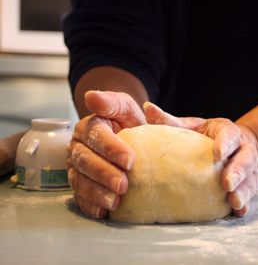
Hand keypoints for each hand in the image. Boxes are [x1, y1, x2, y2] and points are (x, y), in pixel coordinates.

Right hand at [67, 90, 145, 217]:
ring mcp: (76, 167)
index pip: (96, 135)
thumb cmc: (129, 123)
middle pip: (85, 160)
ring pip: (80, 180)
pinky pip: (79, 197)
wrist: (131, 141)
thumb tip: (92, 96)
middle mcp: (78, 146)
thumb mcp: (126, 108)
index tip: (130, 160)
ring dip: (96, 192)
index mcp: (89, 126)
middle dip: (103, 173)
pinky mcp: (79, 183)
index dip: (111, 148)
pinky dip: (90, 205)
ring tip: (115, 201)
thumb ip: (114, 102)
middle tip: (123, 184)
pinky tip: (103, 212)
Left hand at [143, 102, 257, 215]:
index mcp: (227, 131)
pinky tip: (239, 211)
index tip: (218, 154)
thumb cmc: (206, 136)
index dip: (225, 144)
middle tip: (226, 183)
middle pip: (245, 158)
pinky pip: (251, 193)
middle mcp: (242, 148)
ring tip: (234, 201)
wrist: (235, 145)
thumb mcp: (192, 126)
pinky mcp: (250, 182)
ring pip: (251, 178)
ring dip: (243, 190)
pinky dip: (246, 203)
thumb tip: (147, 108)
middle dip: (238, 171)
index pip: (230, 135)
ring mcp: (249, 167)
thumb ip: (171, 120)